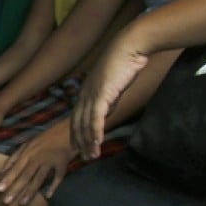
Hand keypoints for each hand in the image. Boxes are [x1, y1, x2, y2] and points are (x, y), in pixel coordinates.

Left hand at [0, 122, 75, 204]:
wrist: (68, 130)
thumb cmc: (46, 138)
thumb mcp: (28, 144)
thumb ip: (15, 157)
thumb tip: (2, 171)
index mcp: (28, 153)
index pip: (15, 168)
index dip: (7, 179)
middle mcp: (37, 157)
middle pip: (25, 175)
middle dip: (15, 189)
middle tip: (6, 202)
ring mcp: (50, 160)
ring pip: (39, 178)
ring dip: (30, 191)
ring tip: (22, 203)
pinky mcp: (63, 163)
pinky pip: (58, 177)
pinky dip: (53, 186)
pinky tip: (48, 197)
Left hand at [71, 44, 148, 159]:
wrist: (129, 48)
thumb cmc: (123, 65)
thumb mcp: (112, 87)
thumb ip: (107, 101)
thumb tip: (106, 113)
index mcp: (85, 94)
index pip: (76, 119)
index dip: (76, 135)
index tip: (78, 148)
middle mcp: (84, 96)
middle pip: (78, 124)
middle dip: (80, 143)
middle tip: (84, 158)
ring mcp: (91, 95)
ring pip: (86, 124)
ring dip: (88, 141)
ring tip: (91, 155)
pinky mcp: (102, 94)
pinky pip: (96, 117)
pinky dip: (96, 131)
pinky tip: (98, 142)